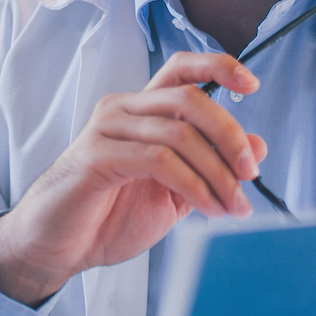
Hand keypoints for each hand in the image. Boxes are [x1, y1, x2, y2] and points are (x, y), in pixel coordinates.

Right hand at [0, 51, 267, 305]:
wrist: (58, 248)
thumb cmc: (107, 217)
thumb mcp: (174, 192)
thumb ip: (210, 167)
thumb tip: (258, 146)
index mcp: (141, 111)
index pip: (180, 69)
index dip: (218, 67)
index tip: (252, 84)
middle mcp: (123, 110)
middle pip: (189, 98)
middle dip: (230, 134)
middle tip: (250, 172)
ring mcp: (107, 131)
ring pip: (179, 132)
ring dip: (217, 171)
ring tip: (232, 204)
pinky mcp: (97, 158)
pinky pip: (159, 160)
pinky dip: (193, 184)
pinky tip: (207, 206)